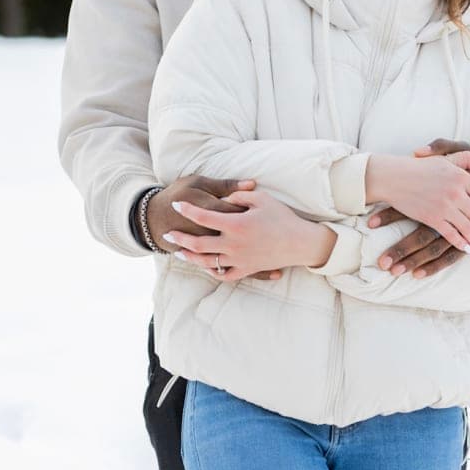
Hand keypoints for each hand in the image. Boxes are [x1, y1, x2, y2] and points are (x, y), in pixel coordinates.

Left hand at [147, 176, 280, 280]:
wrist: (300, 242)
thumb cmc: (282, 217)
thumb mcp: (261, 198)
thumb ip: (239, 195)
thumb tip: (224, 197)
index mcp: (236, 224)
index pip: (203, 216)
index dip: (187, 210)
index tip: (177, 205)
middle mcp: (234, 244)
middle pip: (199, 244)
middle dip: (180, 239)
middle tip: (168, 235)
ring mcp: (239, 259)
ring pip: (207, 262)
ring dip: (191, 257)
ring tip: (180, 252)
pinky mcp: (247, 269)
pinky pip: (224, 274)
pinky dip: (213, 271)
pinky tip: (205, 266)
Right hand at [364, 148, 469, 255]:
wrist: (393, 176)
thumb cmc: (419, 166)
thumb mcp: (447, 157)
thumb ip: (469, 158)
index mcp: (461, 177)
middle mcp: (456, 193)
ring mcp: (444, 207)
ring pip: (468, 228)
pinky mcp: (432, 218)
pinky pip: (451, 234)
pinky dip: (461, 243)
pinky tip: (467, 249)